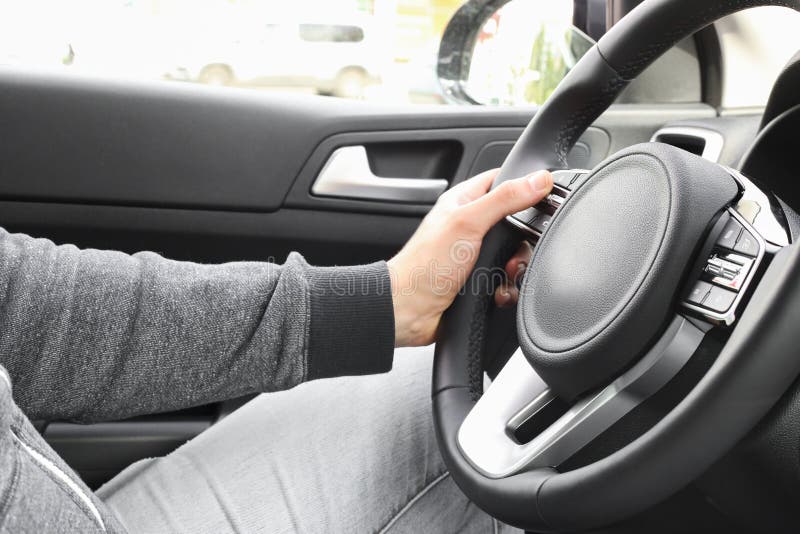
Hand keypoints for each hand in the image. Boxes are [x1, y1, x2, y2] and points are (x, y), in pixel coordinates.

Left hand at [387, 168, 552, 346]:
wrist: (409, 310)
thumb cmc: (424, 265)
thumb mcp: (468, 223)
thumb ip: (505, 199)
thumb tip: (538, 180)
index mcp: (464, 202)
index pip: (502, 181)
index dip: (524, 185)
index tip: (543, 196)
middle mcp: (470, 227)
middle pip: (515, 223)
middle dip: (521, 240)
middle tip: (512, 250)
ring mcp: (474, 255)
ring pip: (514, 255)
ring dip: (515, 268)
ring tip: (505, 274)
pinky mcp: (479, 280)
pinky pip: (507, 281)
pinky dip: (508, 288)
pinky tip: (498, 291)